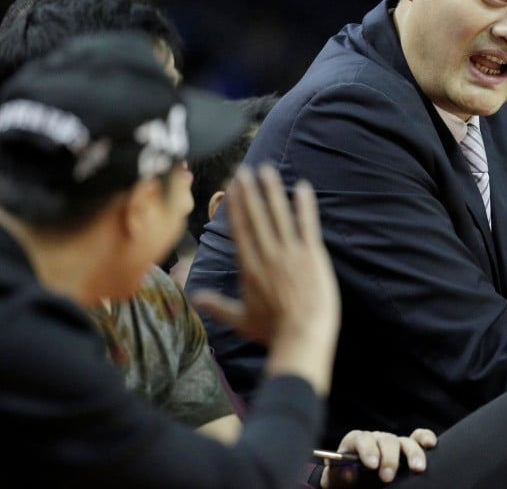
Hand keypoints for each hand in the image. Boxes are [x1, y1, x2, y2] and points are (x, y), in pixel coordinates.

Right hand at [192, 164, 340, 392]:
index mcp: (250, 268)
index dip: (236, 206)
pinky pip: (307, 225)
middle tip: (244, 170)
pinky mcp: (312, 255)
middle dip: (249, 192)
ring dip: (272, 191)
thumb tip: (194, 298)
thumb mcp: (240, 320)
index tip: (231, 188)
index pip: (240, 230)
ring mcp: (290, 254)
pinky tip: (302, 187)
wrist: (302, 336)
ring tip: (266, 171)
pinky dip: (305, 206)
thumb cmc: (273, 331)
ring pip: (279, 216)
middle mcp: (267, 255)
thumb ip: (217, 305)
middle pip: (256, 217)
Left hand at [322, 429, 436, 487]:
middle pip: (386, 440)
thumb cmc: (343, 479)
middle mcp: (376, 438)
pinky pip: (418, 437)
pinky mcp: (406, 449)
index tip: (372, 465)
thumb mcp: (337, 479)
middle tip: (388, 476)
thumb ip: (340, 475)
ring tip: (417, 468)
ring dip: (412, 453)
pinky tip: (430, 445)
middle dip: (389, 458)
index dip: (367, 450)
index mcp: (356, 442)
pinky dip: (425, 438)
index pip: (362, 439)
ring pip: (405, 441)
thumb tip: (350, 471)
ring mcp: (392, 442)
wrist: (354, 481)